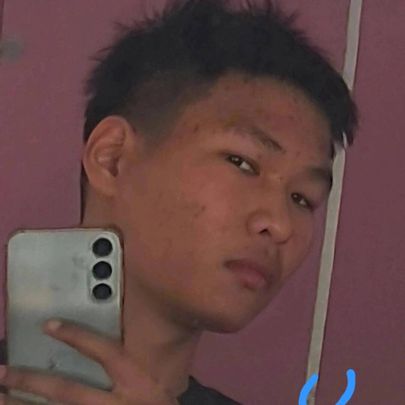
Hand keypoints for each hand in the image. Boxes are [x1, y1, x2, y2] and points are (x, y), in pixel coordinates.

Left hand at [0, 320, 179, 404]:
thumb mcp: (152, 383)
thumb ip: (130, 367)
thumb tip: (101, 347)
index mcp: (135, 382)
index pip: (104, 352)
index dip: (75, 336)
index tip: (48, 325)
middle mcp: (115, 404)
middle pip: (67, 391)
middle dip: (32, 381)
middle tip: (2, 371)